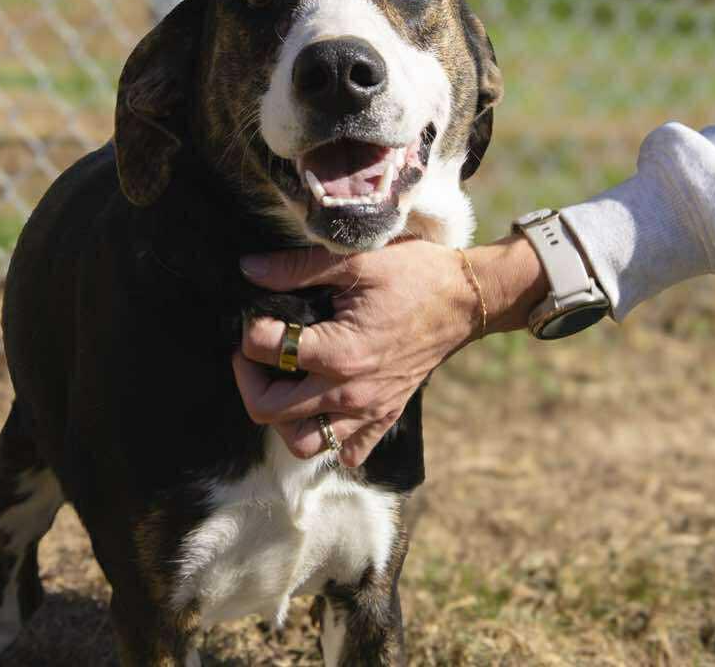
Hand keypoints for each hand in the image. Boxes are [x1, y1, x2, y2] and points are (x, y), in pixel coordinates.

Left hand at [234, 235, 546, 465]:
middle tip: (254, 352)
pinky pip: (346, 452)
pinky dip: (328, 437)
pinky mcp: (384, 418)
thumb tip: (248, 269)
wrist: (466, 300)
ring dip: (282, 417)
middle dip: (249, 378)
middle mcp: (349, 392)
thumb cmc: (414, 275)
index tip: (259, 313)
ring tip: (284, 383)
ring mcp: (368, 411)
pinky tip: (322, 405)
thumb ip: (297, 268)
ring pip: (302, 443)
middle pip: (269, 410)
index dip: (251, 328)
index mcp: (339, 352)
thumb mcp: (355, 261)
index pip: (267, 351)